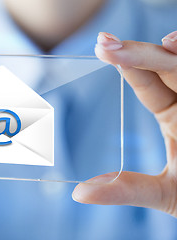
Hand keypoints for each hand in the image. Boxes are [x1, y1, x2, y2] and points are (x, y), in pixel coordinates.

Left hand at [72, 31, 176, 216]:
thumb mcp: (166, 193)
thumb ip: (128, 189)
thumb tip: (80, 193)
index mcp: (173, 115)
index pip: (146, 84)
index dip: (126, 65)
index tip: (101, 48)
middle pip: (166, 67)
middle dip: (139, 53)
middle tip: (105, 42)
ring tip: (164, 43)